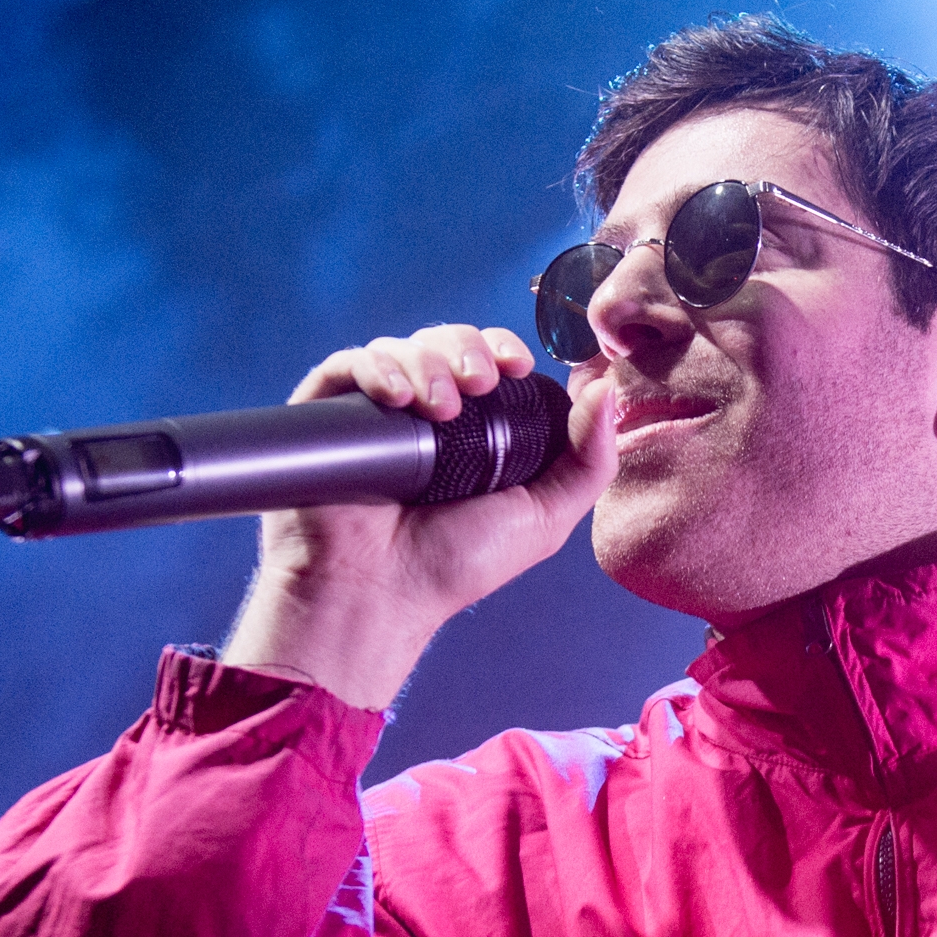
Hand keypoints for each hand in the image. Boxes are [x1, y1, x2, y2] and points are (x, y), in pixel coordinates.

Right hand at [221, 323, 619, 707]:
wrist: (379, 593)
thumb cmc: (457, 565)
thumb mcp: (544, 518)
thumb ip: (588, 463)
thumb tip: (608, 391)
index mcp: (475, 429)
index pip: (488, 361)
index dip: (502, 349)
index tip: (515, 365)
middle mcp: (425, 413)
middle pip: (447, 343)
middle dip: (467, 349)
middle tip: (478, 382)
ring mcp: (375, 413)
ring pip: (402, 348)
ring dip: (427, 360)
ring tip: (439, 405)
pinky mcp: (329, 414)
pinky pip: (351, 366)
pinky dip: (377, 367)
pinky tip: (396, 397)